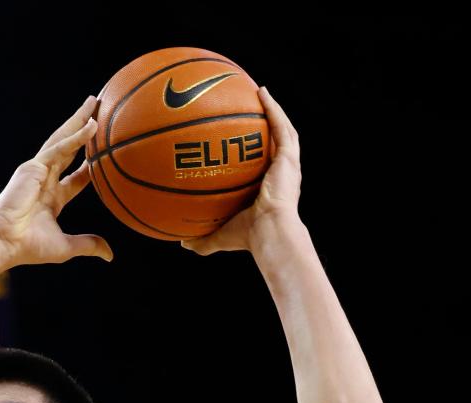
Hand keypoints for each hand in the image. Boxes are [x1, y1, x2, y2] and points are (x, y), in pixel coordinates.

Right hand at [0, 97, 112, 266]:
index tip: (105, 155)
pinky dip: (76, 137)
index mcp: (52, 197)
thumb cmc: (28, 247)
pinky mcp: (34, 166)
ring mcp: (38, 170)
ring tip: (95, 102)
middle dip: (83, 129)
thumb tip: (110, 255)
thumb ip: (88, 245)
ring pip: (63, 139)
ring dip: (80, 120)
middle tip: (100, 111)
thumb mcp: (66, 247)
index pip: (76, 176)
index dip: (90, 165)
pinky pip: (59, 148)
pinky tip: (92, 125)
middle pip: (69, 148)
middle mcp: (45, 179)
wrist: (4, 242)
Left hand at [180, 88, 300, 256]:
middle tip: (254, 108)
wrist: (270, 233)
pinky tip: (262, 92)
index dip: (256, 151)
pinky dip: (273, 108)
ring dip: (273, 109)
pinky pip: (281, 126)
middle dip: (267, 124)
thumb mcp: (220, 236)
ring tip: (260, 92)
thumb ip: (202, 239)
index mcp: (269, 189)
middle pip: (275, 142)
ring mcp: (288, 164)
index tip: (243, 140)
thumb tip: (181, 243)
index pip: (263, 165)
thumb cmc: (248, 238)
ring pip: (283, 129)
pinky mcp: (289, 158)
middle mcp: (281, 174)